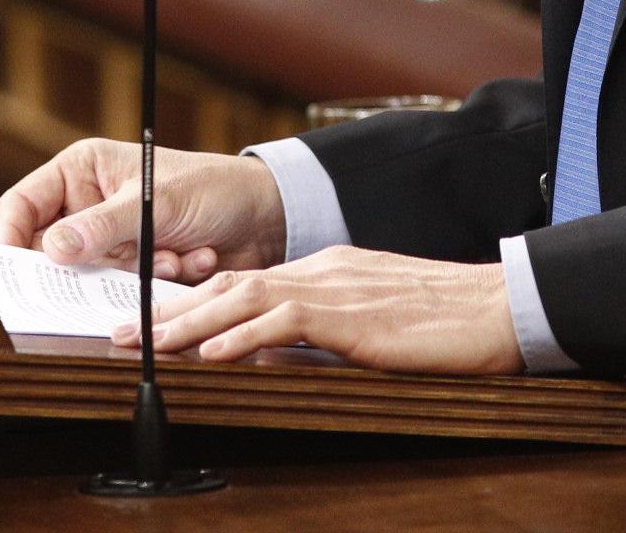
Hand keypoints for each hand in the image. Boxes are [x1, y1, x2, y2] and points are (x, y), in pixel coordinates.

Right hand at [0, 138, 285, 280]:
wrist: (266, 217)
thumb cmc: (213, 188)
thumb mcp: (155, 203)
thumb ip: (102, 227)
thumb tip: (52, 249)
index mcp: (83, 172)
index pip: (24, 205)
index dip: (11, 237)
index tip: (18, 272)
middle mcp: (90, 206)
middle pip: (53, 250)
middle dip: (93, 262)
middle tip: (117, 265)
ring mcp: (113, 239)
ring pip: (93, 275)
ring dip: (138, 270)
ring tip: (176, 253)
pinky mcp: (136, 267)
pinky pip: (125, 289)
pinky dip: (159, 280)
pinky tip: (192, 259)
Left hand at [119, 246, 523, 372]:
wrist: (501, 307)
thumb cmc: (448, 323)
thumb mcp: (373, 327)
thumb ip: (323, 333)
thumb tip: (272, 356)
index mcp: (327, 271)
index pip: (245, 284)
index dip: (193, 304)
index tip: (153, 325)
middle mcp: (322, 270)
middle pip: (230, 286)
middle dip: (171, 312)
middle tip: (124, 336)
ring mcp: (336, 287)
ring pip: (244, 298)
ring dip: (189, 324)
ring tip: (146, 346)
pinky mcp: (352, 315)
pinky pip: (284, 322)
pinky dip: (243, 337)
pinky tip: (213, 354)